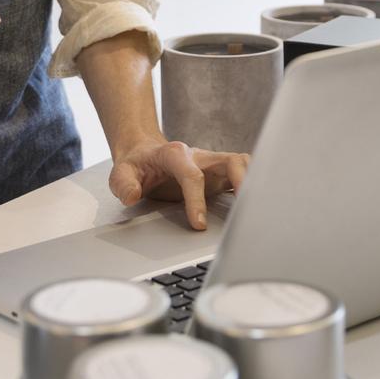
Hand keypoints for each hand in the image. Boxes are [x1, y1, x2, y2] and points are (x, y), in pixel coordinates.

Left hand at [109, 139, 249, 231]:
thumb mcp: (121, 173)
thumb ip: (123, 184)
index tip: (198, 225)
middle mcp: (199, 157)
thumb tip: (132, 196)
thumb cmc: (136, 165)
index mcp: (174, 154)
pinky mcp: (220, 175)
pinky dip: (253, 188)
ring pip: (243, 164)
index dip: (197, 199)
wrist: (144, 153)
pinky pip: (243, 175)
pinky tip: (256, 208)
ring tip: (258, 209)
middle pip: (230, 161)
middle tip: (246, 211)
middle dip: (242, 182)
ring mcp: (212, 165)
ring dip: (254, 183)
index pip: (192, 175)